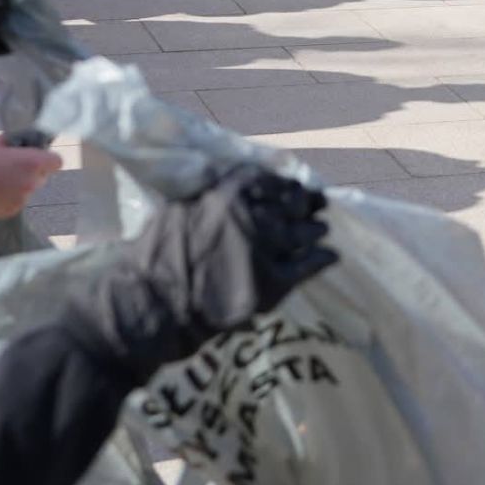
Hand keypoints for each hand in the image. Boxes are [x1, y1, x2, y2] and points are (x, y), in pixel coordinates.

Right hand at [0, 135, 61, 218]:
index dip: (47, 158)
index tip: (36, 156)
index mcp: (31, 162)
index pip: (57, 162)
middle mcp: (31, 183)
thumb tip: (27, 140)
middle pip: (43, 176)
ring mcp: (22, 199)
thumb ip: (17, 142)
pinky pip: (18, 201)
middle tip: (11, 166)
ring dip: (21, 184)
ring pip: (29, 189)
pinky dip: (10, 196)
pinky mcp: (12, 211)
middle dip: (32, 171)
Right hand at [65, 165, 335, 372]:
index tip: (292, 188)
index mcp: (226, 193)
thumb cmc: (157, 256)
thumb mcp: (180, 208)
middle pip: (290, 204)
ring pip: (302, 233)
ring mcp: (264, 249)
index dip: (284, 184)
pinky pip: (306, 267)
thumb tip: (237, 187)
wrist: (154, 304)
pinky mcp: (272, 283)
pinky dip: (321, 260)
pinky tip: (330, 256)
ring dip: (315, 230)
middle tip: (317, 204)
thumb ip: (212, 194)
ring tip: (322, 229)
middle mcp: (251, 215)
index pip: (268, 180)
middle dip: (305, 204)